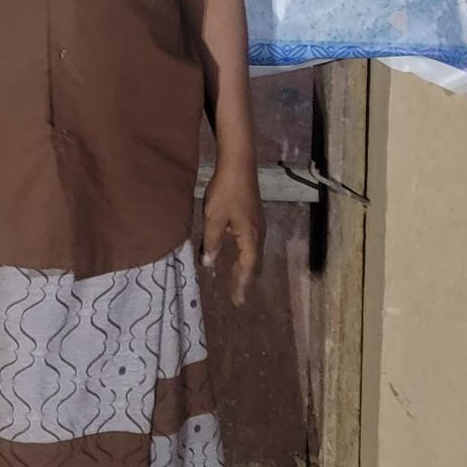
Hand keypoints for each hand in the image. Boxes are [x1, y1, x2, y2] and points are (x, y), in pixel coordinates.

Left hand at [201, 160, 262, 307]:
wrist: (239, 165)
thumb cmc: (225, 192)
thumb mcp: (213, 219)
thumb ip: (211, 243)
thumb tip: (208, 264)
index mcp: (250, 237)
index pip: (247, 268)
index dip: (241, 284)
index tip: (236, 300)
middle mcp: (258, 234)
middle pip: (254, 263)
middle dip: (246, 280)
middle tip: (238, 297)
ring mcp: (258, 225)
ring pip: (253, 254)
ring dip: (246, 269)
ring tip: (238, 281)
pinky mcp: (254, 217)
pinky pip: (251, 244)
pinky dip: (245, 256)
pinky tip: (238, 255)